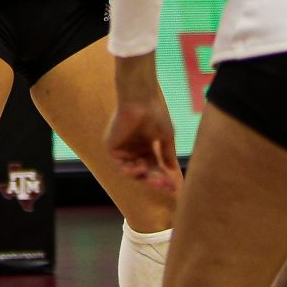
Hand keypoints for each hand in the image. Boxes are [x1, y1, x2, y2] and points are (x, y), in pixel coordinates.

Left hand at [105, 64, 181, 193]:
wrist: (142, 99)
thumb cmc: (156, 113)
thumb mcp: (166, 138)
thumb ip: (167, 156)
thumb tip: (174, 174)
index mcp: (146, 146)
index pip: (154, 167)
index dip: (164, 177)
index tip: (174, 187)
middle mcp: (134, 149)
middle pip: (144, 172)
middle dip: (156, 180)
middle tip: (166, 186)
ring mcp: (123, 149)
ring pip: (132, 172)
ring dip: (145, 177)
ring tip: (156, 178)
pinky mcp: (112, 148)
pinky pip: (121, 166)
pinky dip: (131, 170)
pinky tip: (142, 167)